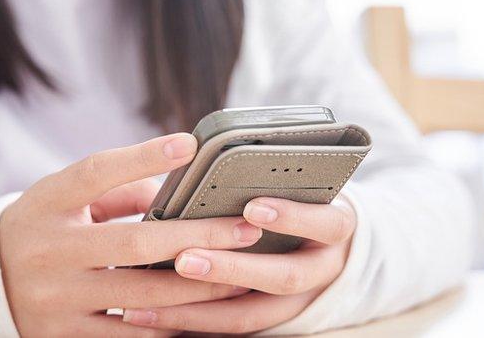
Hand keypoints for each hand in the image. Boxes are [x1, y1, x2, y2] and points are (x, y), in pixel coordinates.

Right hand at [0, 132, 262, 336]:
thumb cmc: (42, 226)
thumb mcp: (63, 196)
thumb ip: (117, 189)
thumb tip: (176, 191)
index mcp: (47, 203)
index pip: (96, 172)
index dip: (142, 156)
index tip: (189, 144)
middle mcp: (49, 251)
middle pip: (134, 243)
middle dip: (198, 237)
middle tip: (246, 229)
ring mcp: (56, 299)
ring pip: (141, 298)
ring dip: (198, 288)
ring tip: (240, 275)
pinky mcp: (64, 337)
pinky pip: (128, 337)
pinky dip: (169, 326)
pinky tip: (203, 315)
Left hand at [122, 196, 356, 333]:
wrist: (329, 246)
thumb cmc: (304, 199)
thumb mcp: (304, 185)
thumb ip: (273, 179)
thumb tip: (209, 161)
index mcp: (335, 226)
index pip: (324, 222)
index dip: (291, 216)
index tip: (252, 207)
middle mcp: (323, 269)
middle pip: (284, 277)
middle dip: (232, 269)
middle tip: (185, 260)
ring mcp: (299, 303)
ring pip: (251, 316)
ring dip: (198, 311)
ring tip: (148, 303)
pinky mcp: (271, 323)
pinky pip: (230, 329)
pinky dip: (191, 325)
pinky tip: (151, 317)